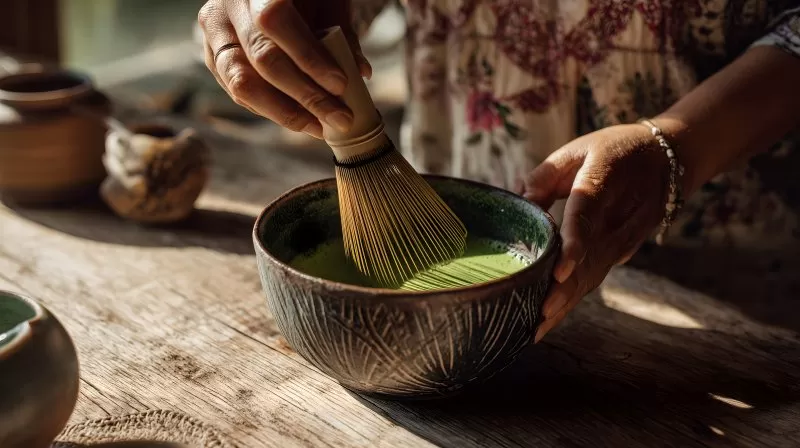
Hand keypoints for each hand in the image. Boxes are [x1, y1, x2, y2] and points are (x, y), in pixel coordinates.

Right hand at [197, 0, 371, 138]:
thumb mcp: (325, 2)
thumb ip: (340, 32)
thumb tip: (360, 72)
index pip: (275, 22)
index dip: (308, 57)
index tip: (341, 85)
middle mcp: (226, 8)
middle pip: (261, 60)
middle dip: (305, 96)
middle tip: (339, 118)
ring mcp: (214, 35)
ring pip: (241, 84)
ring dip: (285, 113)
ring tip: (319, 127)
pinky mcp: (211, 58)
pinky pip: (239, 93)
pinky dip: (272, 110)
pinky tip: (301, 120)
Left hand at [522, 123, 670, 341]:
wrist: (671, 158)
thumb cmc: (614, 150)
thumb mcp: (577, 149)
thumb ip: (544, 177)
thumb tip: (518, 203)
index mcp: (603, 182)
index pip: (587, 216)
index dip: (574, 245)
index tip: (559, 272)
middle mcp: (618, 217)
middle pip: (590, 260)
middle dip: (564, 293)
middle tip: (535, 320)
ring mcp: (625, 238)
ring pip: (594, 276)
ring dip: (567, 304)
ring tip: (536, 330)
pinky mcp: (624, 250)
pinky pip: (597, 277)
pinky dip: (575, 299)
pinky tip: (552, 318)